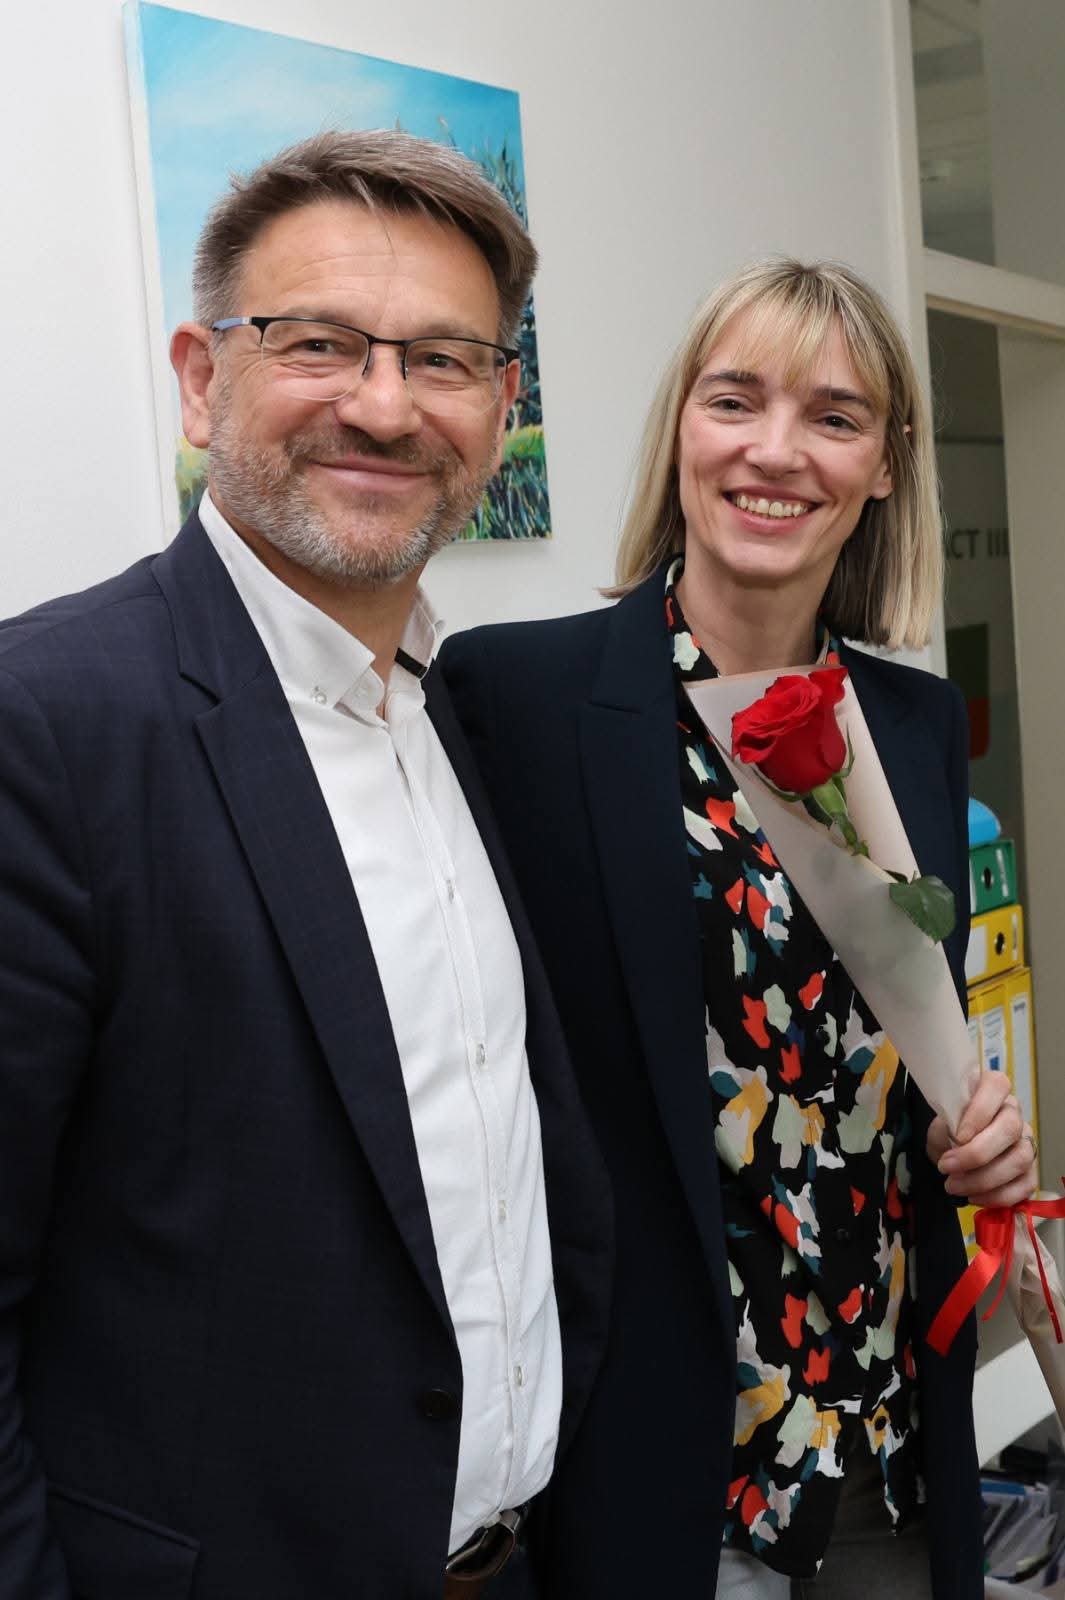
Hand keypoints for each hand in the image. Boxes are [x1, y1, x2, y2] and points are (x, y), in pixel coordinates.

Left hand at [926, 1069, 1037, 1207]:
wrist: (952, 1155)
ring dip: (983, 1179)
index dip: (979, 1111)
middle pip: (1010, 1128)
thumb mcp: (937, 1126)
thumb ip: (942, 1129)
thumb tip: (953, 1141)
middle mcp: (1013, 1113)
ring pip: (1020, 1158)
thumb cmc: (947, 1132)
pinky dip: (997, 1196)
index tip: (957, 1135)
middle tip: (946, 1167)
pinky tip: (973, 1197)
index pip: (996, 1086)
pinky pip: (1025, 1186)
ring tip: (953, 1186)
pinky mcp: (1030, 1171)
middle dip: (976, 1153)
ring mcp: (1025, 1141)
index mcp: (991, 1090)